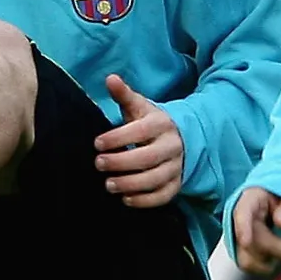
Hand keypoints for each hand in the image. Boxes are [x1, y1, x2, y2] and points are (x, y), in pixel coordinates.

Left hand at [93, 75, 184, 207]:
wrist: (183, 139)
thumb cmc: (152, 123)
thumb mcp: (139, 107)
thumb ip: (124, 95)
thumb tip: (110, 78)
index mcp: (161, 124)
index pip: (140, 131)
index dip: (118, 138)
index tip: (97, 143)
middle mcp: (172, 146)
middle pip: (147, 158)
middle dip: (121, 163)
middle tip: (98, 164)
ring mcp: (176, 167)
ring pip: (155, 179)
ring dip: (130, 184)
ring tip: (109, 185)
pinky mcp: (176, 185)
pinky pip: (163, 196)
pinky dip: (144, 201)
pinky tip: (125, 199)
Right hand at [232, 186, 280, 274]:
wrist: (280, 207)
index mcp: (250, 200)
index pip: (242, 213)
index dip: (242, 228)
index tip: (245, 242)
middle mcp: (238, 220)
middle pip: (251, 243)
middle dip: (280, 248)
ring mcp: (237, 238)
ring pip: (249, 260)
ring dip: (274, 258)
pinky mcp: (242, 252)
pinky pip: (251, 267)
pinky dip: (269, 264)